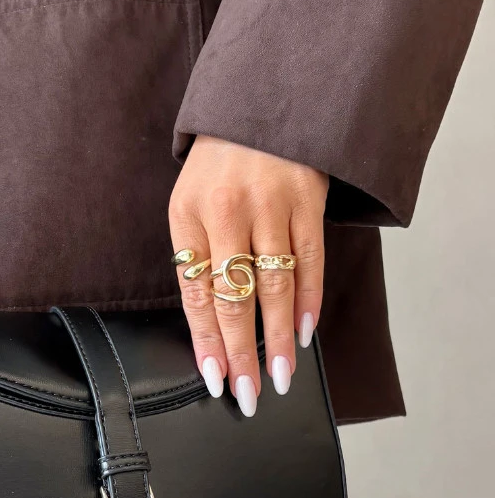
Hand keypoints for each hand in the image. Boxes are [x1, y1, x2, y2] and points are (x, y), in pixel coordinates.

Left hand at [169, 135, 328, 415]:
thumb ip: (199, 259)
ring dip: (279, 339)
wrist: (260, 102)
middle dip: (243, 354)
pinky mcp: (307, 198)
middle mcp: (227, 210)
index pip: (196, 293)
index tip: (215, 380)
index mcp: (188, 216)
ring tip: (282, 376)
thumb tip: (211, 330)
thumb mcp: (190, 204)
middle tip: (250, 394)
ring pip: (276, 287)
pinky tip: (305, 333)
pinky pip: (310, 261)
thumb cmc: (219, 167)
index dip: (207, 341)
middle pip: (235, 298)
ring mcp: (270, 204)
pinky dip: (309, 301)